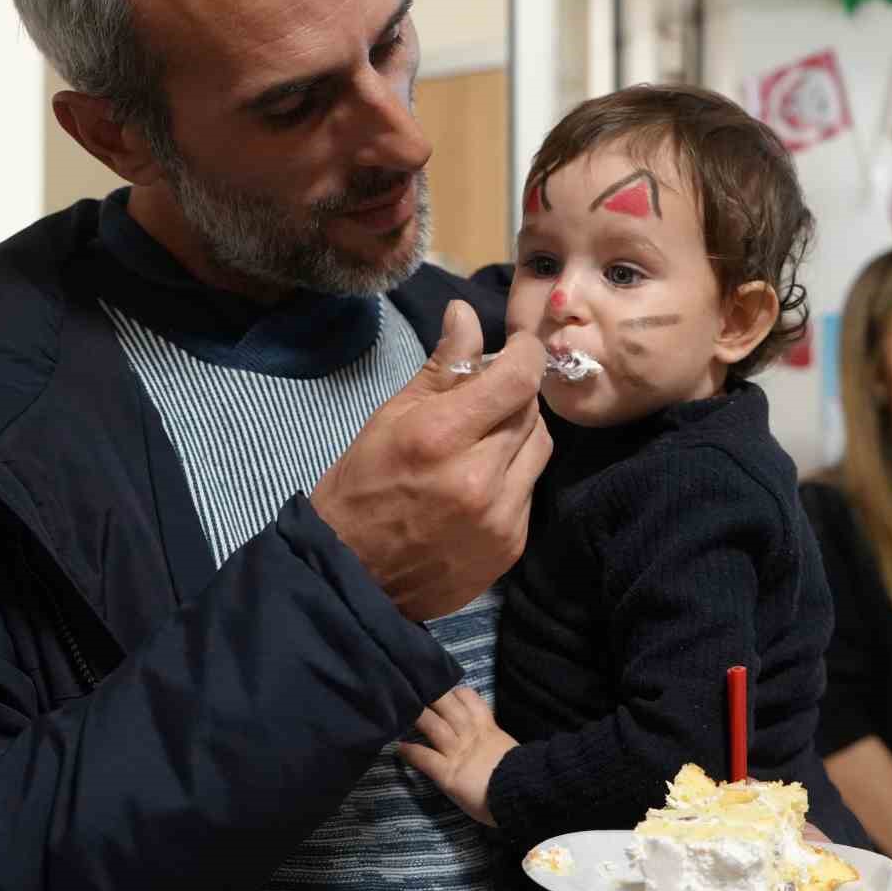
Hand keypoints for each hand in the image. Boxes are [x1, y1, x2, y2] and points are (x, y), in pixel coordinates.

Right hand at [310, 301, 550, 620]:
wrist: (353, 577)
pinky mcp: (512, 545)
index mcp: (441, 437)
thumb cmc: (361, 488)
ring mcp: (501, 516)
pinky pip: (530, 489)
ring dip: (519, 433)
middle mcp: (479, 477)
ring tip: (483, 439)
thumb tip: (466, 313)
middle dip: (513, 394)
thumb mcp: (390, 418)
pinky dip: (513, 475)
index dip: (525, 353)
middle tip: (485, 397)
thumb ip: (441, 367)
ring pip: (539, 448)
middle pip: (531, 411)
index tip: (517, 346)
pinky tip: (480, 482)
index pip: (518, 379)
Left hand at [397, 685, 516, 824]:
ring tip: (401, 710)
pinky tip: (400, 748)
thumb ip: (494, 739)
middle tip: (413, 686)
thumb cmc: (520, 775)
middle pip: (446, 705)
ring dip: (416, 716)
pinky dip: (412, 752)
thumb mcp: (508, 748)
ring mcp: (457, 752)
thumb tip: (491, 739)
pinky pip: (426, 758)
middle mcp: (470, 733)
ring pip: (433, 726)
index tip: (443, 687)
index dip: (454, 691)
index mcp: (487, 727)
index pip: (469, 698)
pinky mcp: (448, 773)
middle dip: (430, 695)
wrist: (522, 794)